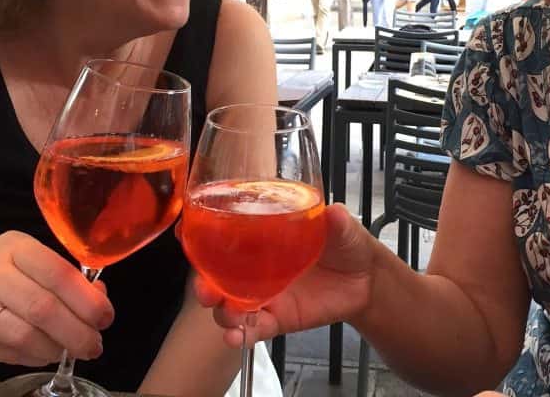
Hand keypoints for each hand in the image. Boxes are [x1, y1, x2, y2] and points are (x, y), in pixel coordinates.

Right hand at [0, 231, 113, 367]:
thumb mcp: (22, 259)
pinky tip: (43, 354)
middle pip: (42, 308)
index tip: (105, 317)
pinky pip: (3, 353)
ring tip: (70, 351)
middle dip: (76, 332)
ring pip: (22, 335)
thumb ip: (58, 277)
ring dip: (54, 348)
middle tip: (94, 344)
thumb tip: (99, 298)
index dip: (86, 300)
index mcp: (13, 247)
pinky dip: (30, 357)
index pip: (58, 273)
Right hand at [190, 204, 376, 346]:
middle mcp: (254, 265)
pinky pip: (251, 330)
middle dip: (202, 281)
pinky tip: (235, 337)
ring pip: (228, 304)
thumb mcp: (341, 226)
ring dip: (219, 309)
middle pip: (216, 273)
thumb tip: (333, 211)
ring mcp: (263, 293)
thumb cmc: (345, 243)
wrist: (366, 280)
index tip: (183, 231)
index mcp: (262, 235)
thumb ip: (335, 221)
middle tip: (203, 286)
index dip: (198, 232)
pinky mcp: (276, 319)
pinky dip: (239, 335)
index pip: (222, 231)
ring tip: (224, 310)